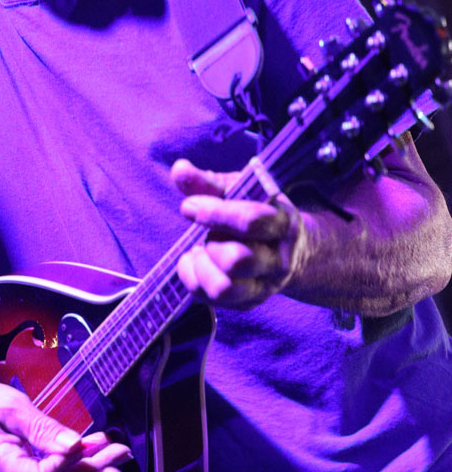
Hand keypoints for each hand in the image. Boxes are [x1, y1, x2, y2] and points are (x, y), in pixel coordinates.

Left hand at [171, 158, 306, 307]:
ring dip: (201, 267)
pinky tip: (195, 262)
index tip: (190, 206)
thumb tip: (179, 170)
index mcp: (282, 223)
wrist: (291, 249)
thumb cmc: (258, 211)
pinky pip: (213, 301)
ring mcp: (265, 285)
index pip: (250, 221)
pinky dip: (193, 280)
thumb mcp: (241, 191)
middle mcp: (278, 260)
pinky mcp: (249, 302)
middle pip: (237, 260)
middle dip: (211, 243)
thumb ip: (209, 183)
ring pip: (225, 288)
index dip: (214, 213)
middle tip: (206, 233)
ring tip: (199, 250)